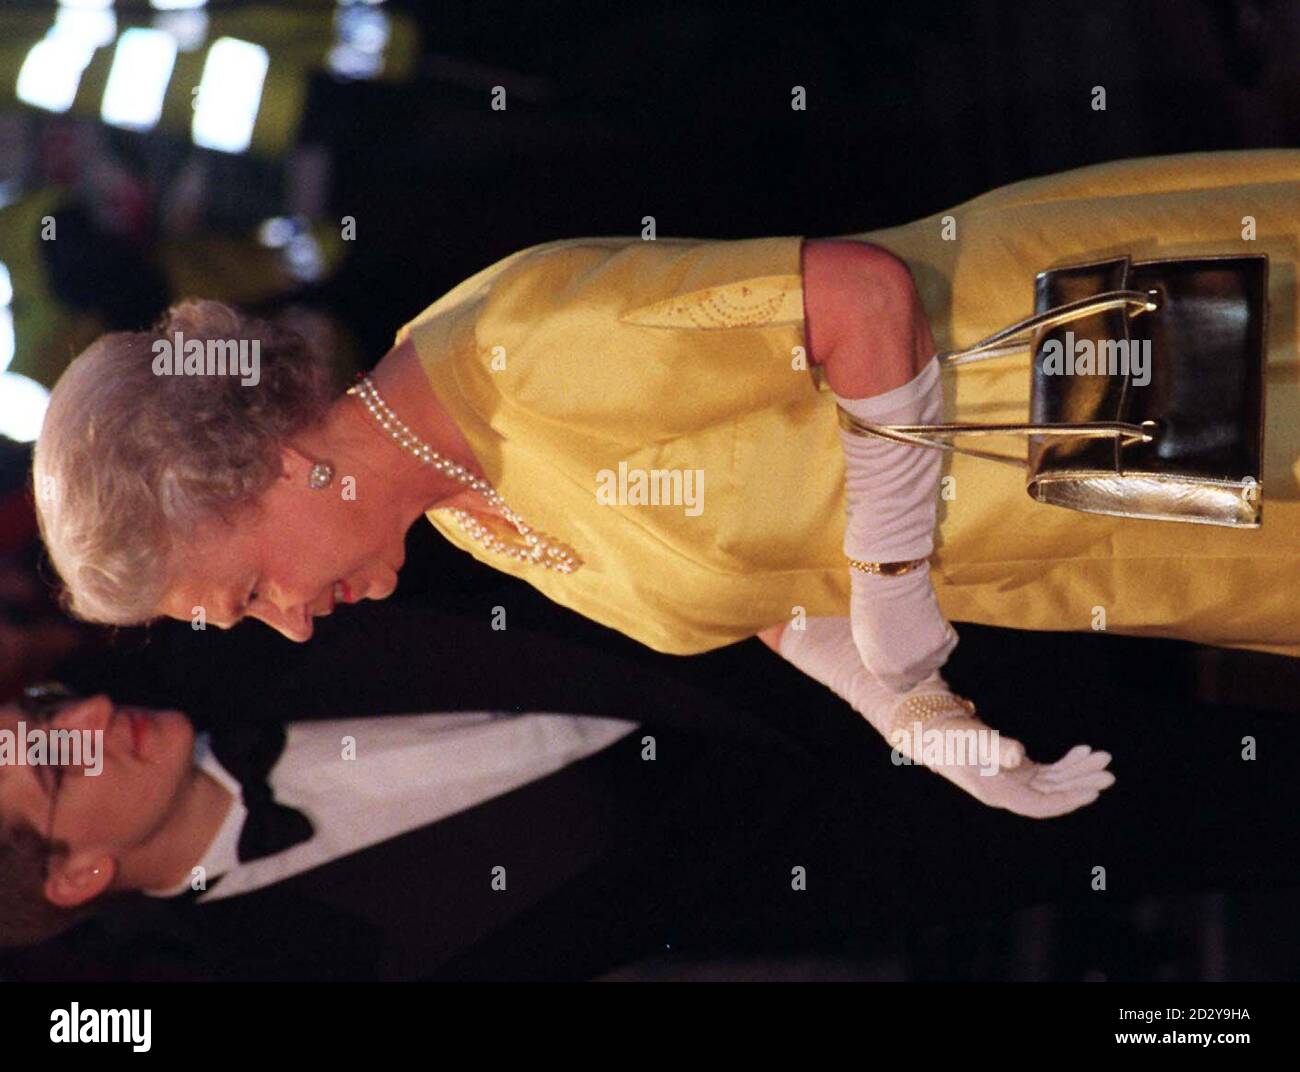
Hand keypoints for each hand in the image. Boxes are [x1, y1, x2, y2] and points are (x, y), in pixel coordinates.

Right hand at [923, 737, 1114, 817]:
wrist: (933, 729)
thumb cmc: (951, 736)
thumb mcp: (973, 740)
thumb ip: (997, 747)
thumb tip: (1020, 756)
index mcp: (999, 793)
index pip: (1041, 805)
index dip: (1068, 800)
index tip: (1093, 791)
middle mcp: (1009, 792)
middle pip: (1053, 794)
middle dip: (1081, 782)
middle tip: (1108, 772)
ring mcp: (1013, 781)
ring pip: (1053, 782)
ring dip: (1078, 771)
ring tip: (1102, 758)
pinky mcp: (1015, 770)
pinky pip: (1047, 772)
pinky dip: (1065, 763)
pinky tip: (1081, 752)